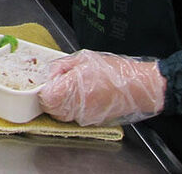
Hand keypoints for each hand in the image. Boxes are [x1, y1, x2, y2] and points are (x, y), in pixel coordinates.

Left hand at [38, 50, 166, 125]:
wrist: (138, 87)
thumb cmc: (114, 71)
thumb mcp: (83, 59)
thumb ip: (61, 67)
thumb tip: (50, 75)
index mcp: (73, 88)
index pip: (46, 97)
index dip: (43, 90)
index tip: (47, 83)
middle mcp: (77, 106)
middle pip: (50, 109)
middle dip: (50, 98)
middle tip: (57, 85)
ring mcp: (85, 116)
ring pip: (61, 115)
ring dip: (59, 105)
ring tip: (71, 90)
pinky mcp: (92, 121)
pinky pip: (74, 117)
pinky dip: (72, 109)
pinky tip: (81, 97)